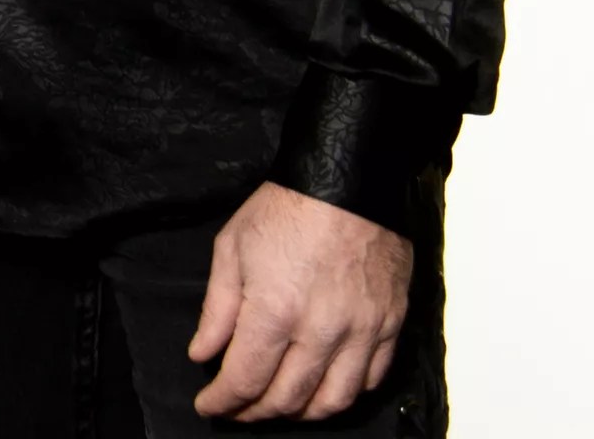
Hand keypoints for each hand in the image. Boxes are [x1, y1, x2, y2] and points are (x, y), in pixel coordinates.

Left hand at [188, 181, 411, 421]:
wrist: (347, 180)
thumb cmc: (284, 209)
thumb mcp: (232, 250)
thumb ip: (218, 310)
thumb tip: (203, 354)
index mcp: (275, 312)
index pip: (245, 380)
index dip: (222, 401)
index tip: (208, 405)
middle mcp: (321, 331)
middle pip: (288, 398)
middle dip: (255, 413)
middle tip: (237, 409)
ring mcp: (362, 331)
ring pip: (333, 400)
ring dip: (301, 413)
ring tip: (278, 406)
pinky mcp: (391, 325)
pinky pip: (371, 379)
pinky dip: (344, 394)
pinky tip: (323, 388)